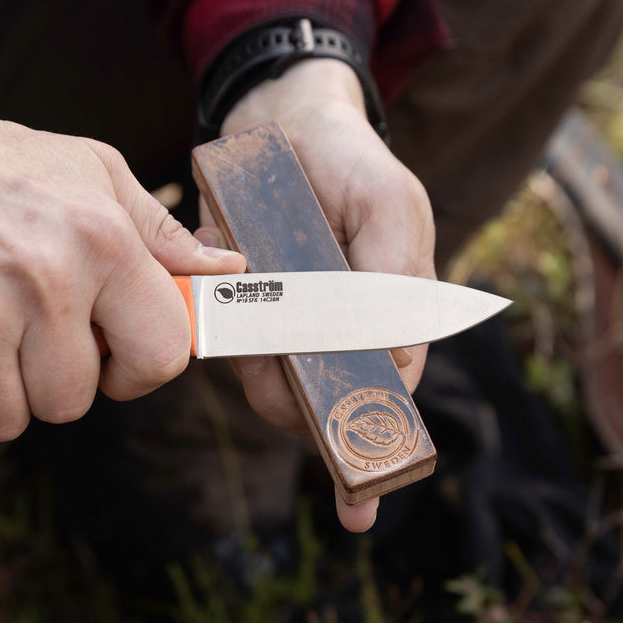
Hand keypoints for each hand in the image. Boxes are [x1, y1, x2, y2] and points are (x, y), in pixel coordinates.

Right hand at [0, 109, 245, 440]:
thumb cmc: (1, 168)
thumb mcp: (94, 174)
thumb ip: (160, 233)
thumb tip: (228, 271)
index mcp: (102, 244)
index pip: (160, 354)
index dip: (138, 373)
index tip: (112, 362)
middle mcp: (43, 281)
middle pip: (71, 402)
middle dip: (54, 383)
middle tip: (30, 340)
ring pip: (5, 419)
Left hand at [211, 59, 435, 531]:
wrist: (280, 123)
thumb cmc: (351, 167)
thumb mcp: (391, 206)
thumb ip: (396, 278)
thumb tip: (393, 362)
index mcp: (390, 323)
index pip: (387, 402)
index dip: (372, 450)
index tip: (357, 499)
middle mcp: (340, 338)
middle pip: (323, 409)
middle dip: (304, 408)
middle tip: (282, 378)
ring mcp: (290, 331)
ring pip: (274, 386)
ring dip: (261, 367)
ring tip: (254, 309)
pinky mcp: (241, 313)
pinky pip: (231, 347)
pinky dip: (228, 332)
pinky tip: (225, 284)